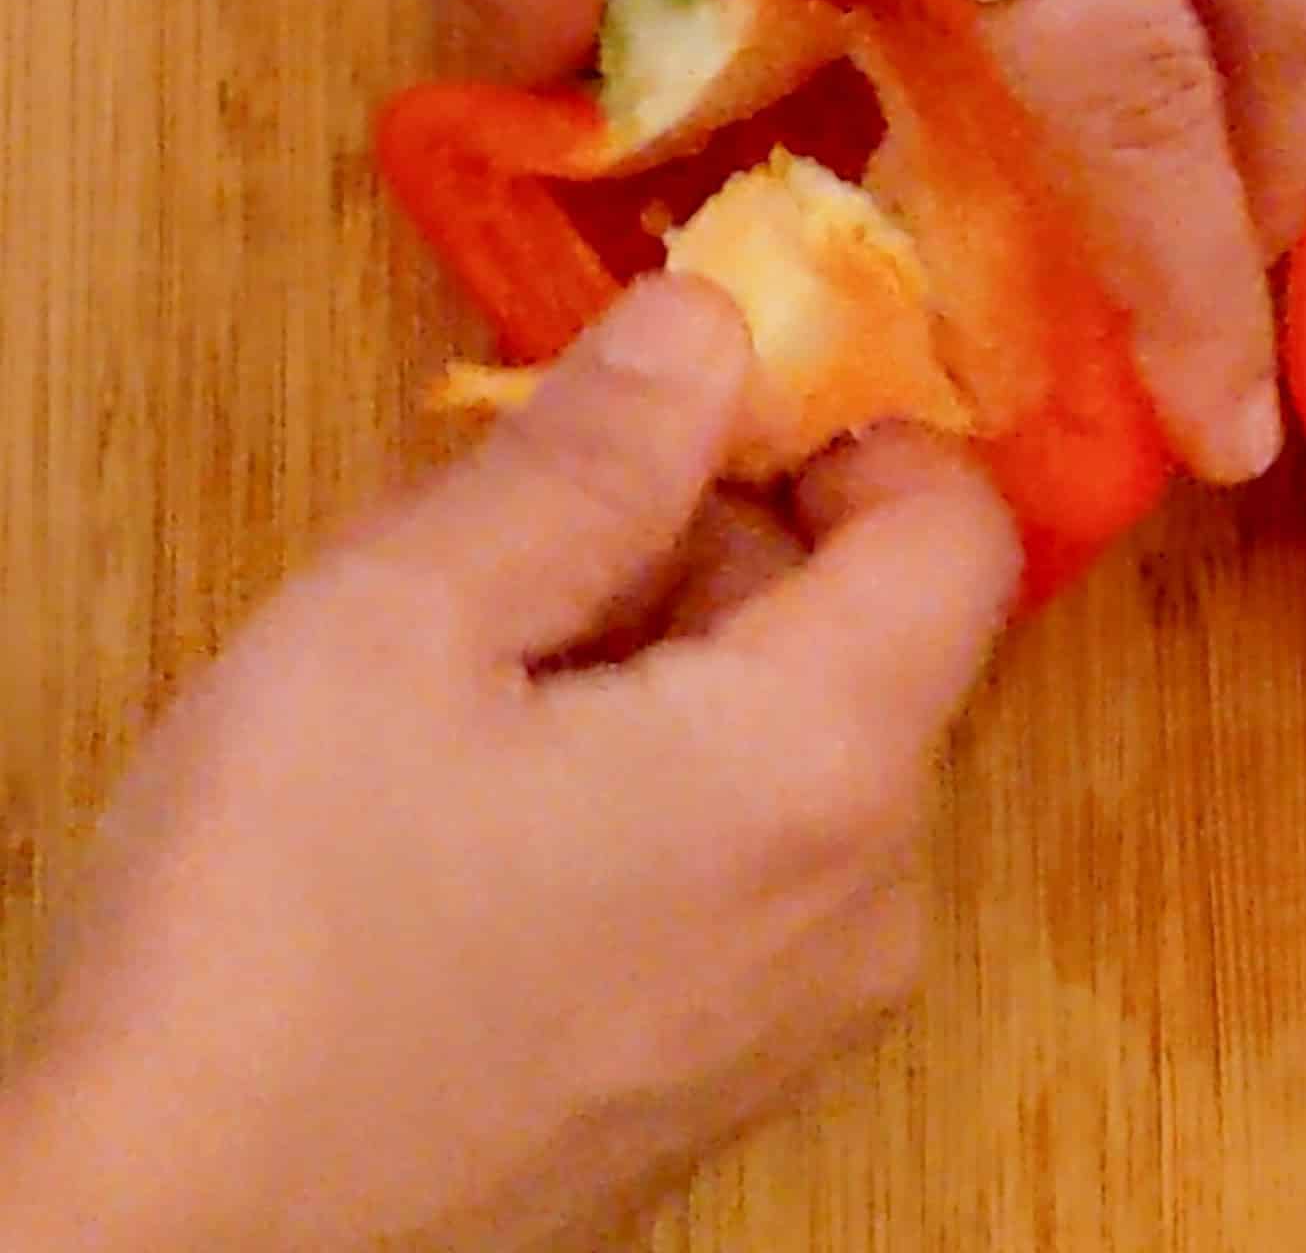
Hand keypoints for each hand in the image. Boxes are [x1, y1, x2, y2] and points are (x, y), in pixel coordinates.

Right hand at [0, 277, 1017, 1250]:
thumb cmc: (272, 945)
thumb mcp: (403, 633)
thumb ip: (587, 456)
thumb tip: (710, 320)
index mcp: (824, 770)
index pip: (957, 528)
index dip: (852, 429)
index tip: (707, 403)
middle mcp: (868, 895)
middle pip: (862, 627)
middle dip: (708, 538)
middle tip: (512, 531)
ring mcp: (809, 998)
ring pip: (793, 731)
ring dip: (658, 649)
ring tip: (465, 669)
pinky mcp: (732, 1060)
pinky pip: (752, 844)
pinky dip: (656, 765)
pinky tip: (486, 787)